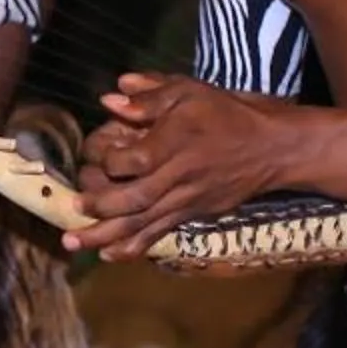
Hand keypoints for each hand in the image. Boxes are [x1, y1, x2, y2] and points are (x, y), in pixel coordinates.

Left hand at [67, 71, 306, 257]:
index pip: (136, 160)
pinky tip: (109, 256)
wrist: (275, 147)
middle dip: (100, 206)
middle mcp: (180, 176)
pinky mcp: (194, 214)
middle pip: (136, 199)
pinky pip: (161, 233)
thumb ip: (151, 95)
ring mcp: (188, 200)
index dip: (110, 162)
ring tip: (73, 244)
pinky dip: (135, 247)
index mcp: (177, 143)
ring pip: (143, 223)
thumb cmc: (228, 114)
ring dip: (106, 235)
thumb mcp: (191, 92)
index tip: (95, 158)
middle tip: (71, 208)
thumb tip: (110, 98)